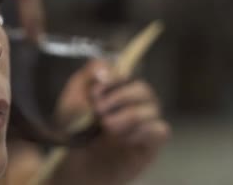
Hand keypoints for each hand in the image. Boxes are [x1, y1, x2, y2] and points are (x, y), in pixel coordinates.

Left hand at [55, 59, 169, 184]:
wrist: (75, 163)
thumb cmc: (74, 130)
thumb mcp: (71, 99)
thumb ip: (87, 77)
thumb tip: (106, 69)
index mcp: (116, 89)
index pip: (126, 74)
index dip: (114, 78)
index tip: (94, 92)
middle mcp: (134, 103)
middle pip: (143, 89)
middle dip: (121, 97)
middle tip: (99, 111)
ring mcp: (144, 123)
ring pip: (153, 108)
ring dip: (128, 116)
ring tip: (107, 127)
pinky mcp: (151, 144)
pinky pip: (161, 130)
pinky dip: (143, 131)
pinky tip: (124, 139)